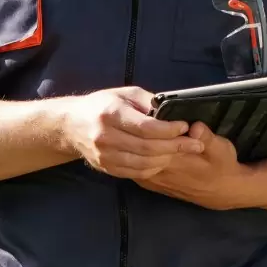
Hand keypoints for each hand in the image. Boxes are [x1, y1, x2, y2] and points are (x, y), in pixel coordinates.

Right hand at [62, 87, 206, 180]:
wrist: (70, 125)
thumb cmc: (101, 105)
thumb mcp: (124, 94)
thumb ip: (148, 101)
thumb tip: (173, 111)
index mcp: (111, 114)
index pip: (147, 128)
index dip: (171, 129)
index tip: (185, 126)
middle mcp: (105, 136)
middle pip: (148, 148)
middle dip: (176, 147)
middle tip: (195, 144)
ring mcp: (104, 155)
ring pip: (144, 164)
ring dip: (167, 159)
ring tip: (182, 152)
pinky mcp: (105, 167)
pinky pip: (135, 173)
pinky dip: (153, 168)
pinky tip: (163, 161)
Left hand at [137, 123, 250, 208]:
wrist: (220, 193)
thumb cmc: (222, 167)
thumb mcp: (222, 149)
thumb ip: (207, 137)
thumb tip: (195, 126)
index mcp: (175, 160)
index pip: (154, 138)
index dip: (155, 123)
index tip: (162, 111)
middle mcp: (158, 170)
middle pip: (139, 146)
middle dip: (141, 130)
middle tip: (148, 117)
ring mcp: (150, 178)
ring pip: (132, 157)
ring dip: (134, 141)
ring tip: (143, 128)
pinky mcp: (147, 182)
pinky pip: (131, 165)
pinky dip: (132, 153)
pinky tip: (137, 142)